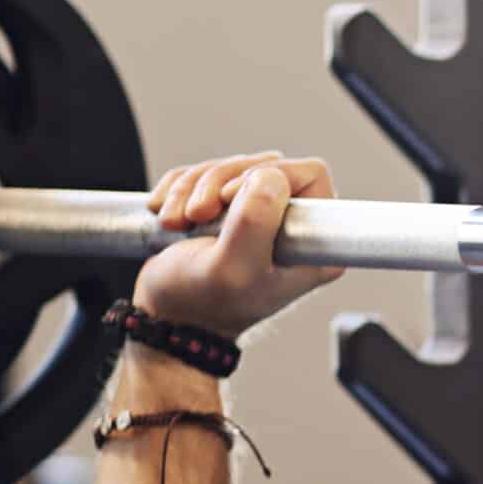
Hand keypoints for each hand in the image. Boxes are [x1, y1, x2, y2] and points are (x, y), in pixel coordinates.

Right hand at [136, 153, 343, 337]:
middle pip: (264, 165)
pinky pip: (204, 175)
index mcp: (314, 245)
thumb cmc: (204, 302)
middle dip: (216, 183)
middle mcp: (294, 227)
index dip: (267, 176)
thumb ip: (256, 221)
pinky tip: (167, 216)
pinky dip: (179, 190)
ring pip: (230, 168)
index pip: (311, 174)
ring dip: (191, 189)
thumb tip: (269, 175)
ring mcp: (260, 216)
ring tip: (176, 223)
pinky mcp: (228, 210)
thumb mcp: (233, 267)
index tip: (228, 203)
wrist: (169, 318)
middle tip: (195, 217)